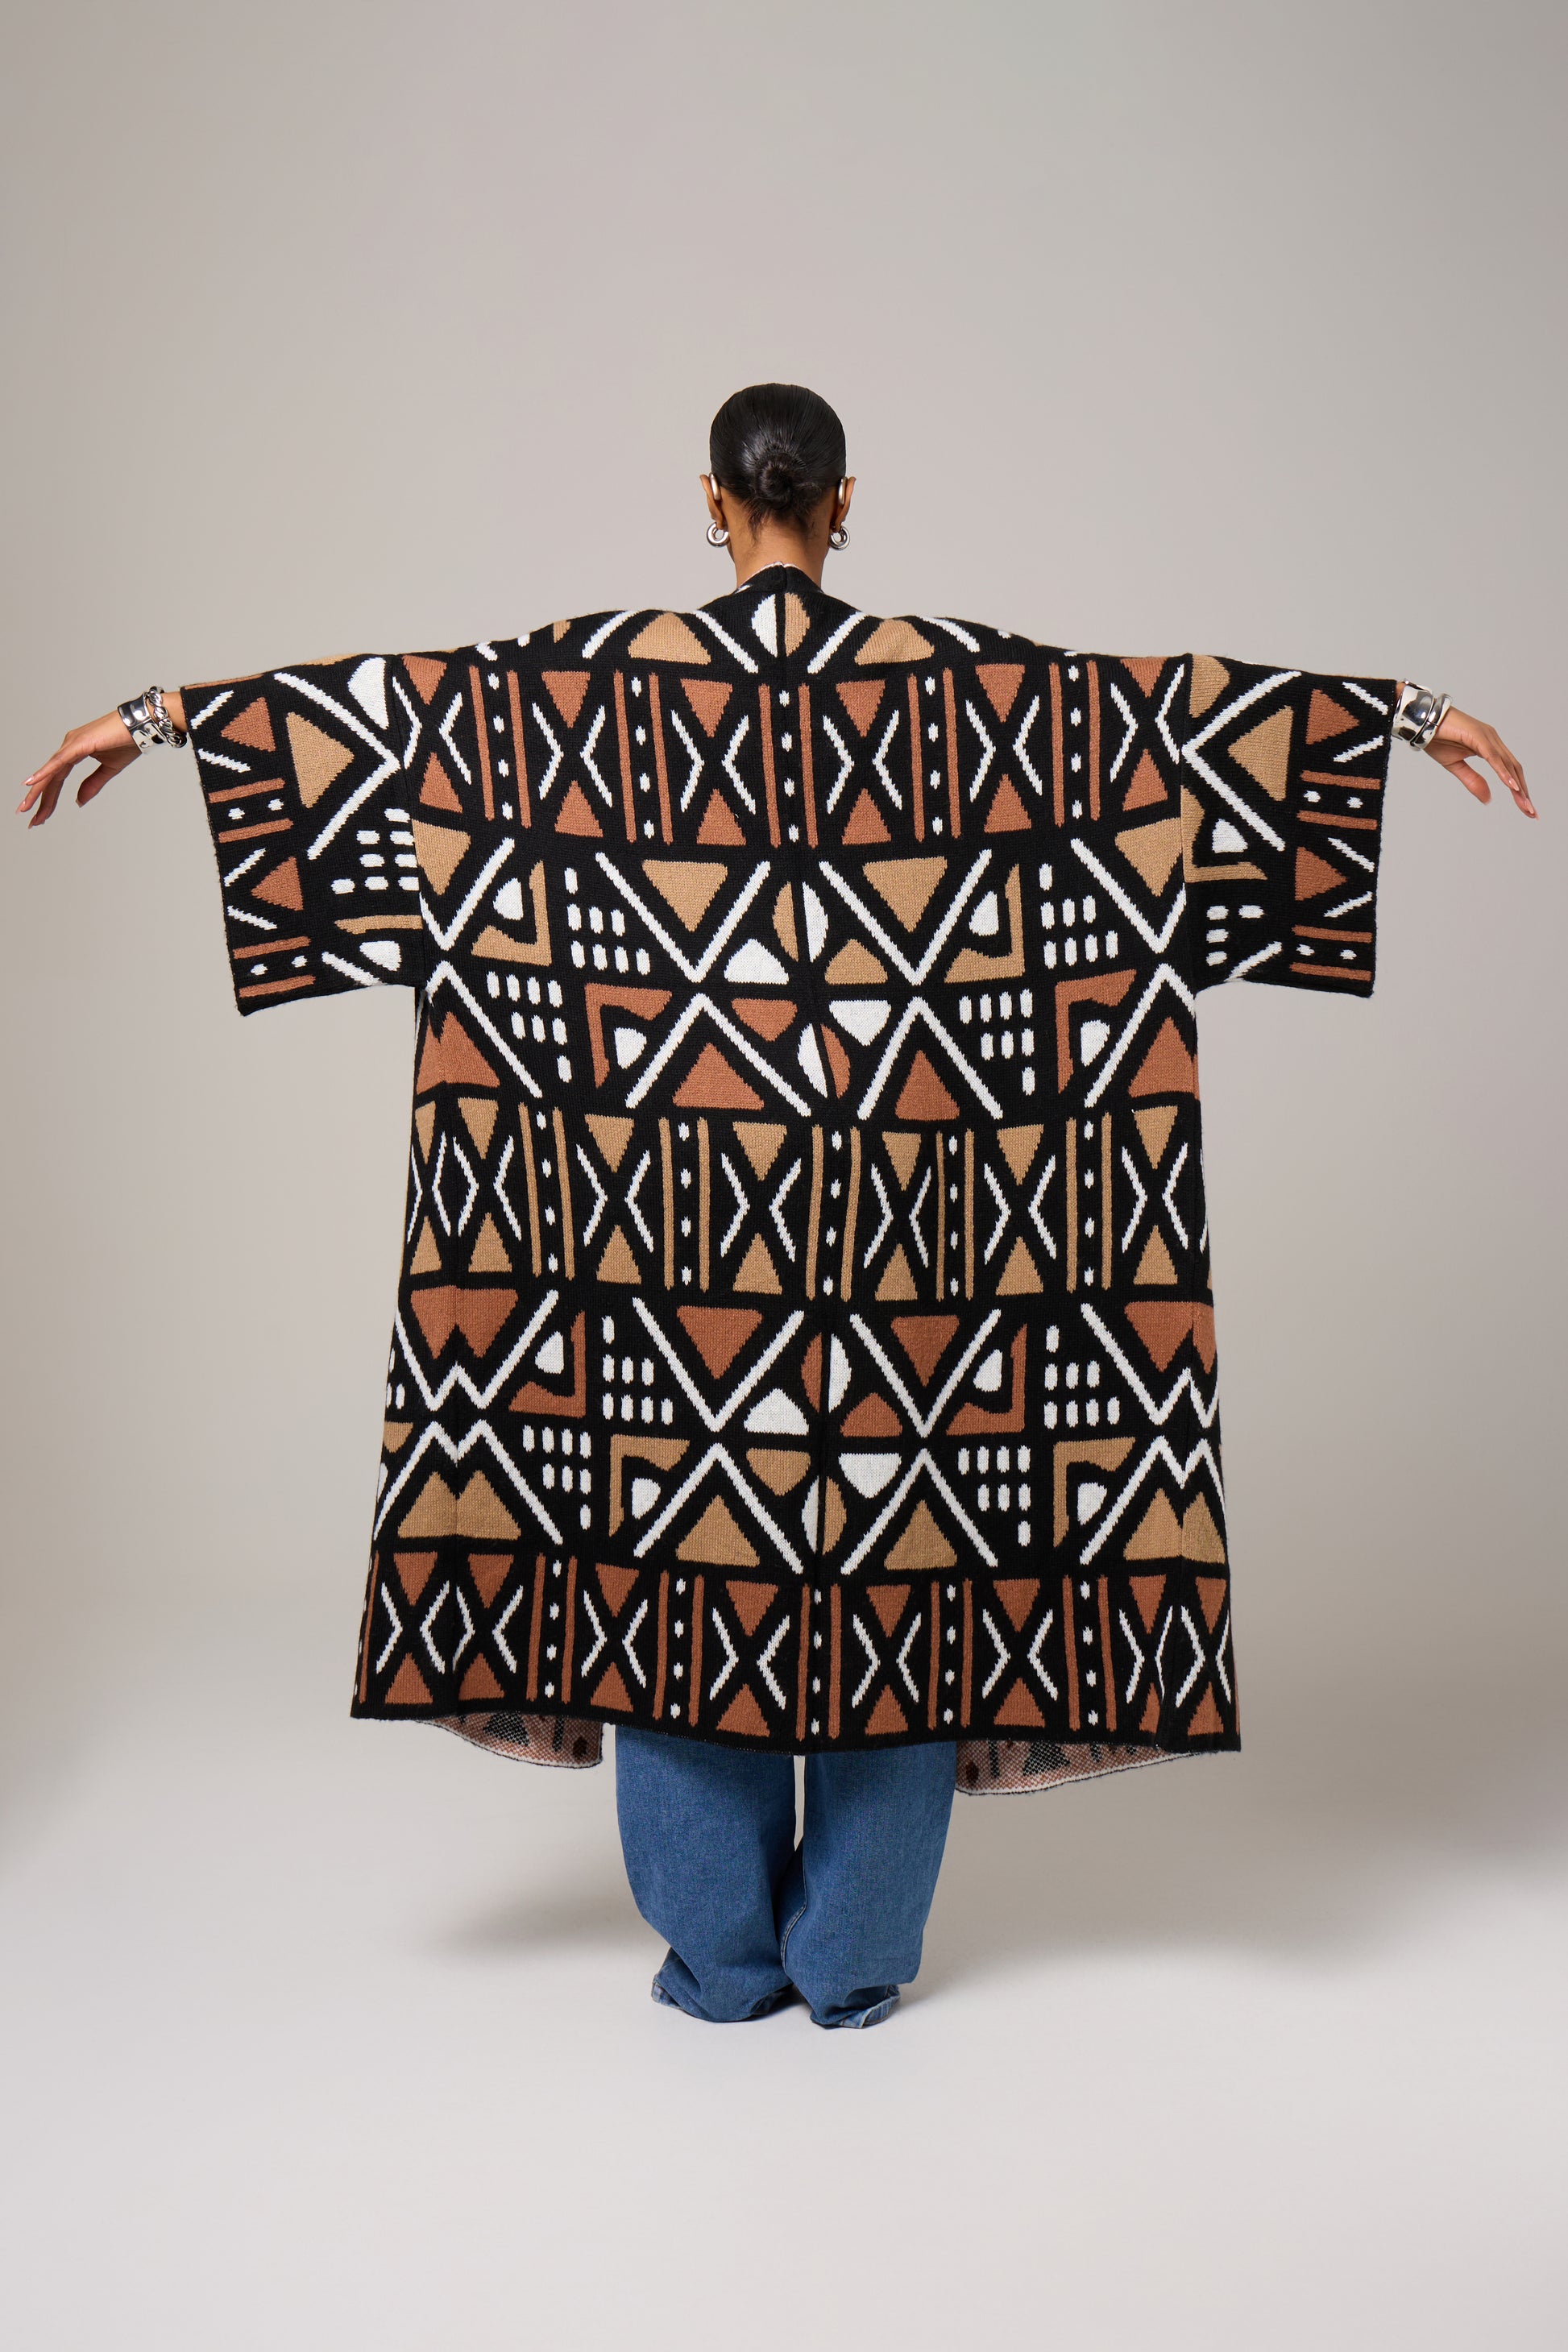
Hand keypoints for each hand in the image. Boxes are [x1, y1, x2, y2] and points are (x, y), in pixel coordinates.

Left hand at [17, 709, 146, 827]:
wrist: (140, 726)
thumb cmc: (127, 741)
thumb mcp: (108, 770)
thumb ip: (92, 784)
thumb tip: (78, 801)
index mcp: (75, 751)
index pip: (57, 778)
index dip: (49, 798)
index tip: (42, 815)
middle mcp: (69, 746)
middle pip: (50, 777)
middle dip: (39, 799)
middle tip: (30, 818)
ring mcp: (71, 743)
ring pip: (50, 772)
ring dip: (38, 791)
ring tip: (27, 807)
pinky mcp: (78, 744)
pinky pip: (58, 762)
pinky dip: (44, 772)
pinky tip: (32, 783)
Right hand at [1424, 703, 1535, 818]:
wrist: (1423, 722)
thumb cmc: (1438, 739)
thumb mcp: (1456, 766)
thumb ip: (1472, 781)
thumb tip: (1488, 799)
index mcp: (1489, 746)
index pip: (1510, 770)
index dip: (1519, 789)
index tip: (1525, 807)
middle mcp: (1493, 740)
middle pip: (1514, 769)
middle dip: (1523, 792)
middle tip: (1530, 812)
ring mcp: (1488, 736)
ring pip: (1508, 764)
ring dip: (1517, 786)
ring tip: (1524, 804)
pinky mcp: (1479, 736)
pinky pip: (1494, 758)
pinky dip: (1503, 772)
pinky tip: (1511, 786)